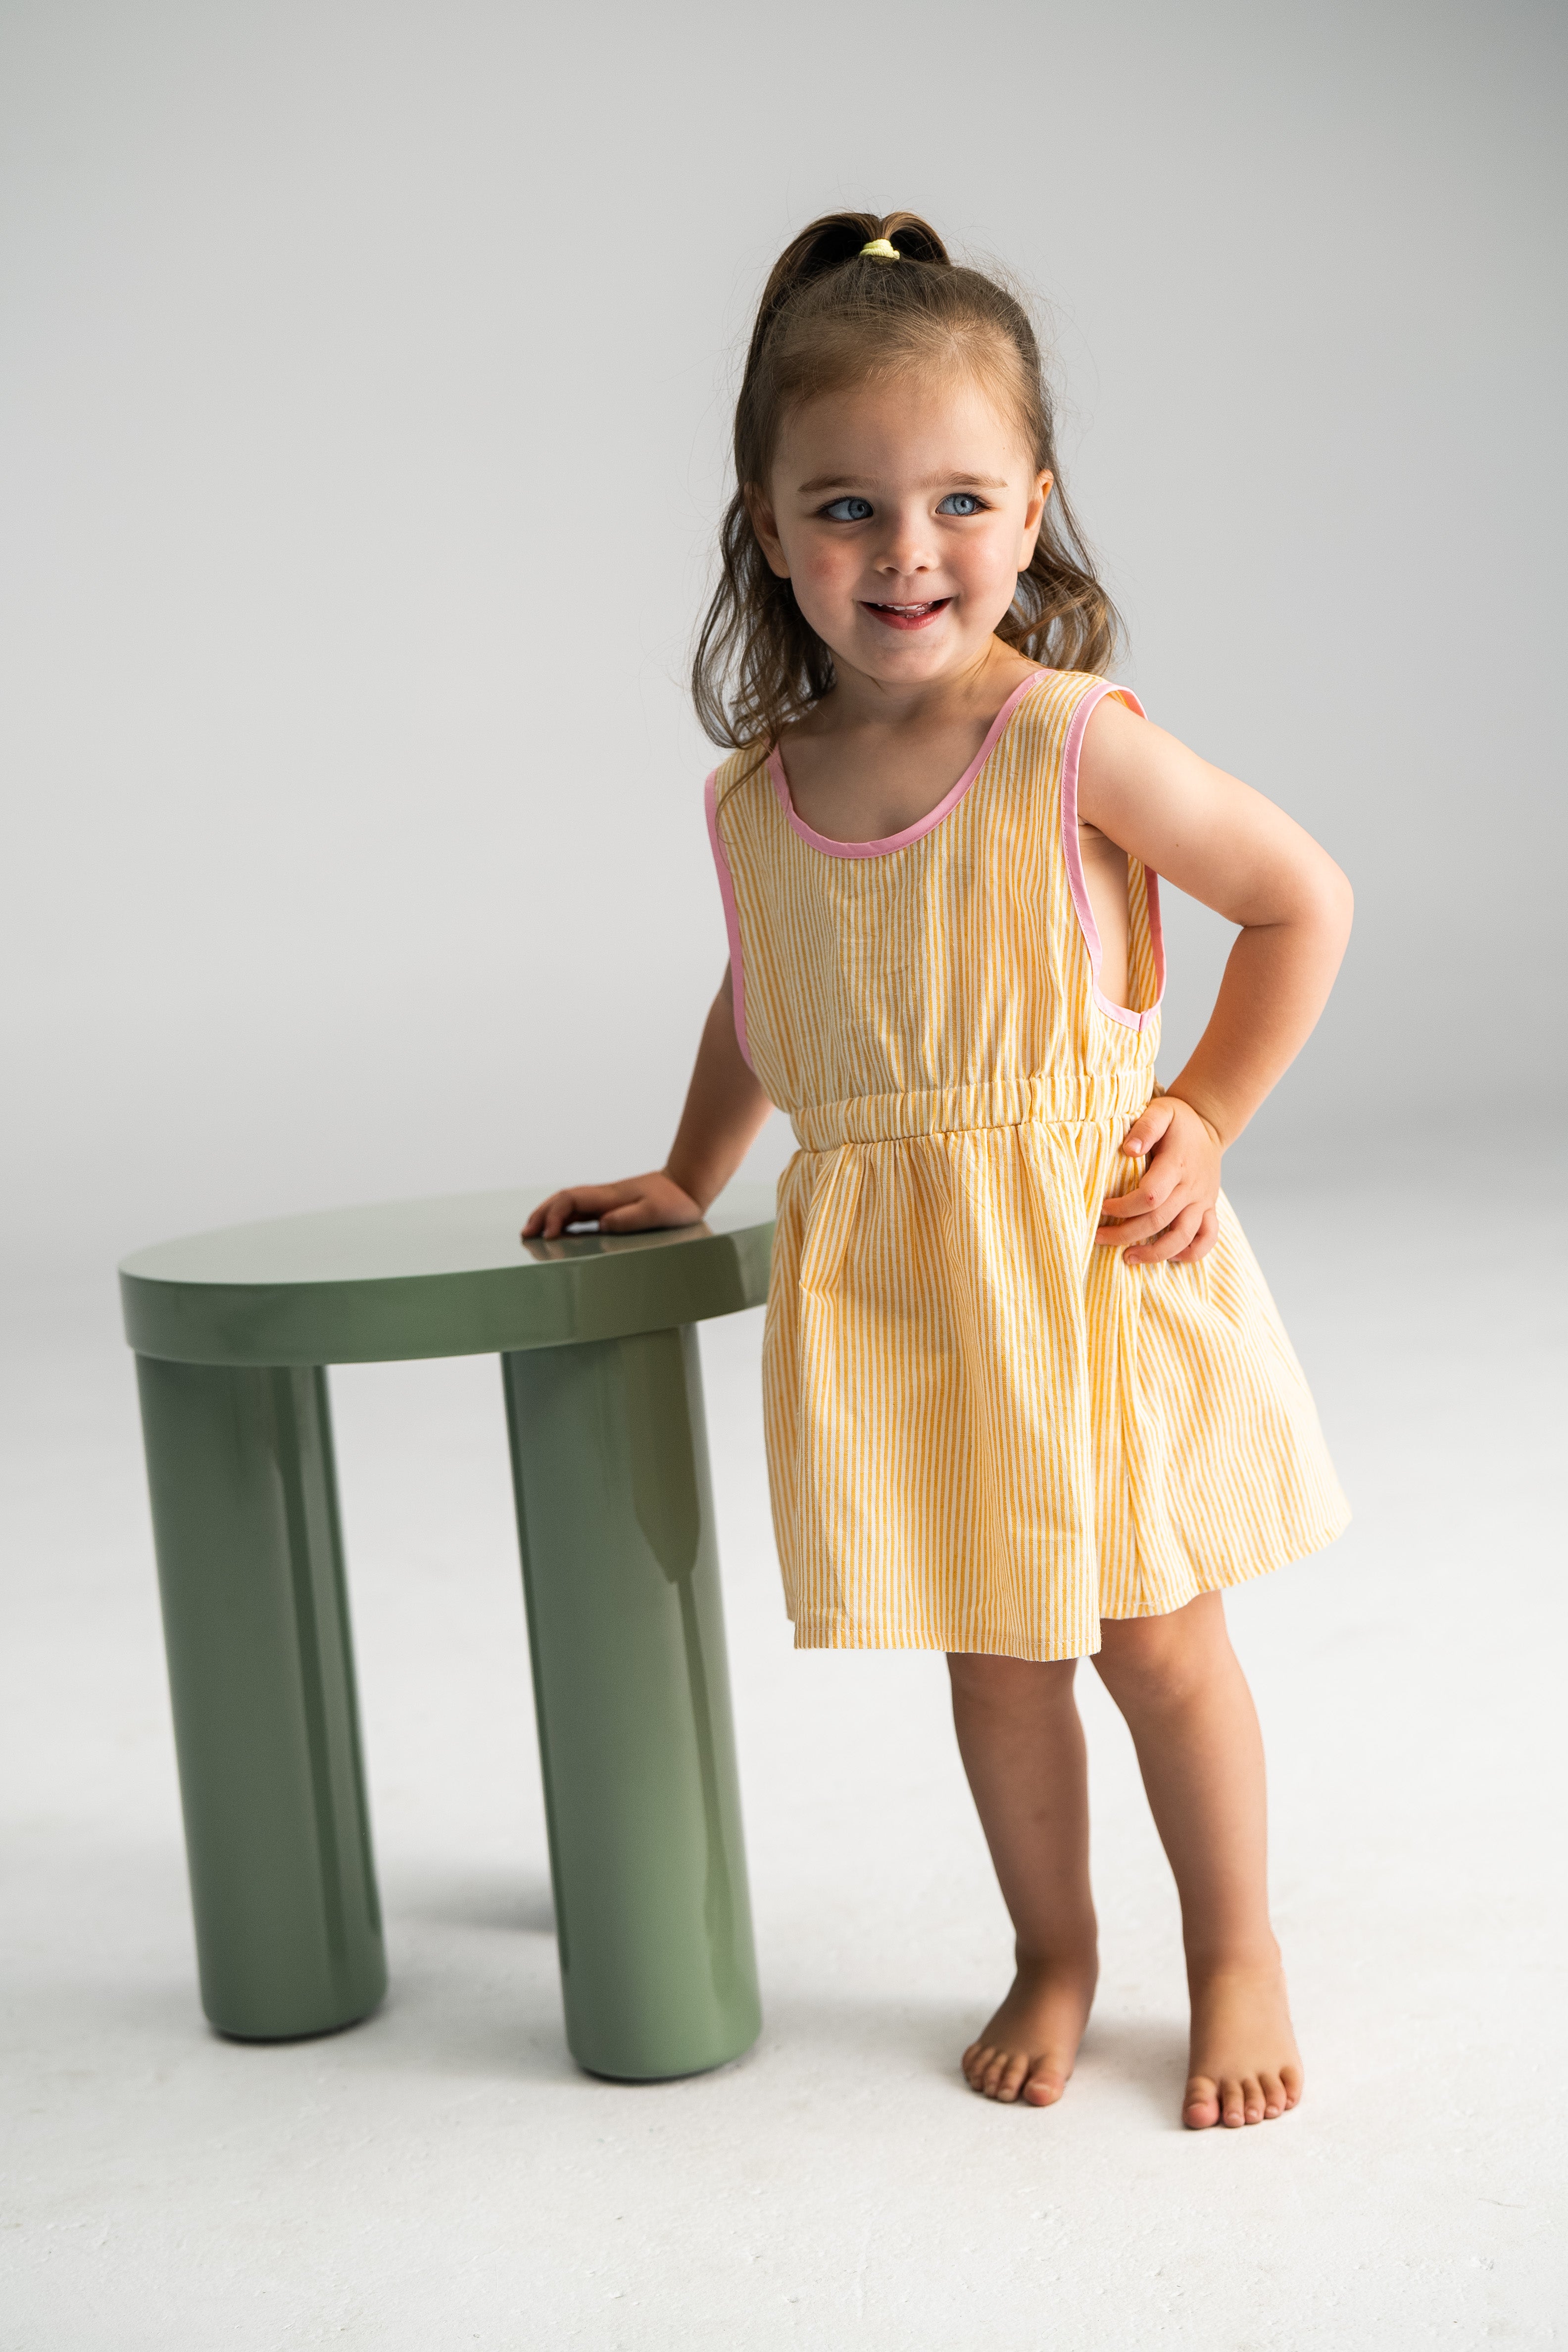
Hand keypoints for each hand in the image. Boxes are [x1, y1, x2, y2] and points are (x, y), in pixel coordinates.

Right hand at [521, 1169, 704, 1240]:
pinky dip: (564, 1219)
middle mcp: (605, 1196)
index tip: (548, 1236)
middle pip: (563, 1199)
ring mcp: (607, 1200)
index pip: (572, 1201)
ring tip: (533, 1232)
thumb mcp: (656, 1213)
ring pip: (569, 1204)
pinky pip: (581, 1211)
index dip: (555, 1216)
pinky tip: (560, 1230)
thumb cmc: (676, 1201)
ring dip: (549, 1216)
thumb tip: (602, 1224)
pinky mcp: (613, 1206)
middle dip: (542, 1214)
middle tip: (525, 1233)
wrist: (689, 1184)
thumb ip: (630, 1218)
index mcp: (611, 1197)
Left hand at [1095, 1096, 1221, 1266]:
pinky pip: (1207, 1239)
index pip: (1150, 1196)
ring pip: (1183, 1237)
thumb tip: (1128, 1149)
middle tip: (1098, 1238)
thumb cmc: (1178, 1120)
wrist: (1209, 1125)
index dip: (1123, 1207)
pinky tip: (1168, 1257)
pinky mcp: (1209, 1208)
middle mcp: (1191, 1187)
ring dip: (1154, 1253)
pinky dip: (1190, 1253)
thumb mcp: (1161, 1111)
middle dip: (1125, 1234)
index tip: (1101, 1207)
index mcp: (1177, 1165)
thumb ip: (1145, 1127)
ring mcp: (1202, 1200)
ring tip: (1127, 1258)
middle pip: (1159, 1221)